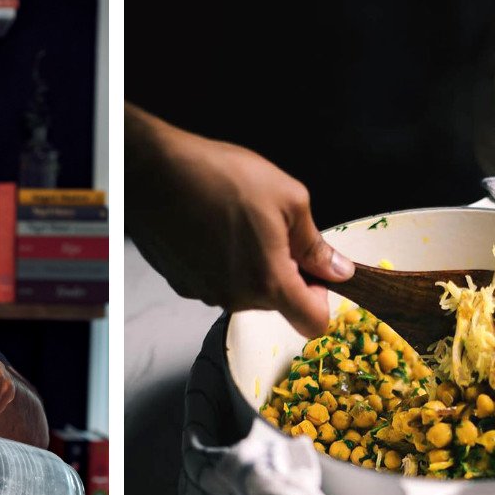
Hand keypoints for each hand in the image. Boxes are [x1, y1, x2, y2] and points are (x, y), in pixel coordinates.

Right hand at [126, 104, 353, 335]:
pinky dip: (221, 263)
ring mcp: (206, 293)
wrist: (155, 171)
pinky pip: (216, 282)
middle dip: (283, 273)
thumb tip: (338, 270)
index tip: (315, 272)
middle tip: (273, 230)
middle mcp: (236, 298)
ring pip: (245, 292)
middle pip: (277, 304)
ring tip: (237, 222)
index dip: (321, 299)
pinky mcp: (183, 283)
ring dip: (251, 266)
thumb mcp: (288, 199)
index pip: (313, 323)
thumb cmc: (220, 177)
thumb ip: (316, 245)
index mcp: (269, 282)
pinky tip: (212, 228)